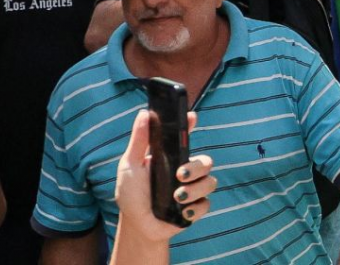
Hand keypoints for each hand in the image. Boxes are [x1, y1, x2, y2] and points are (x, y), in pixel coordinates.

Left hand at [113, 110, 215, 245]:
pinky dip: (195, 208)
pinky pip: (206, 204)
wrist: (136, 225)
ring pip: (210, 182)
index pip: (185, 137)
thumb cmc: (131, 193)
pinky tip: (183, 212)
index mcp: (171, 158)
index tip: (191, 117)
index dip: (190, 125)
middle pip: (205, 162)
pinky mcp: (195, 208)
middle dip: (196, 167)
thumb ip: (139, 141)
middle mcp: (185, 171)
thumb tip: (144, 113)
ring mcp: (192, 189)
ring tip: (178, 197)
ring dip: (195, 189)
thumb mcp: (130, 166)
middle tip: (180, 174)